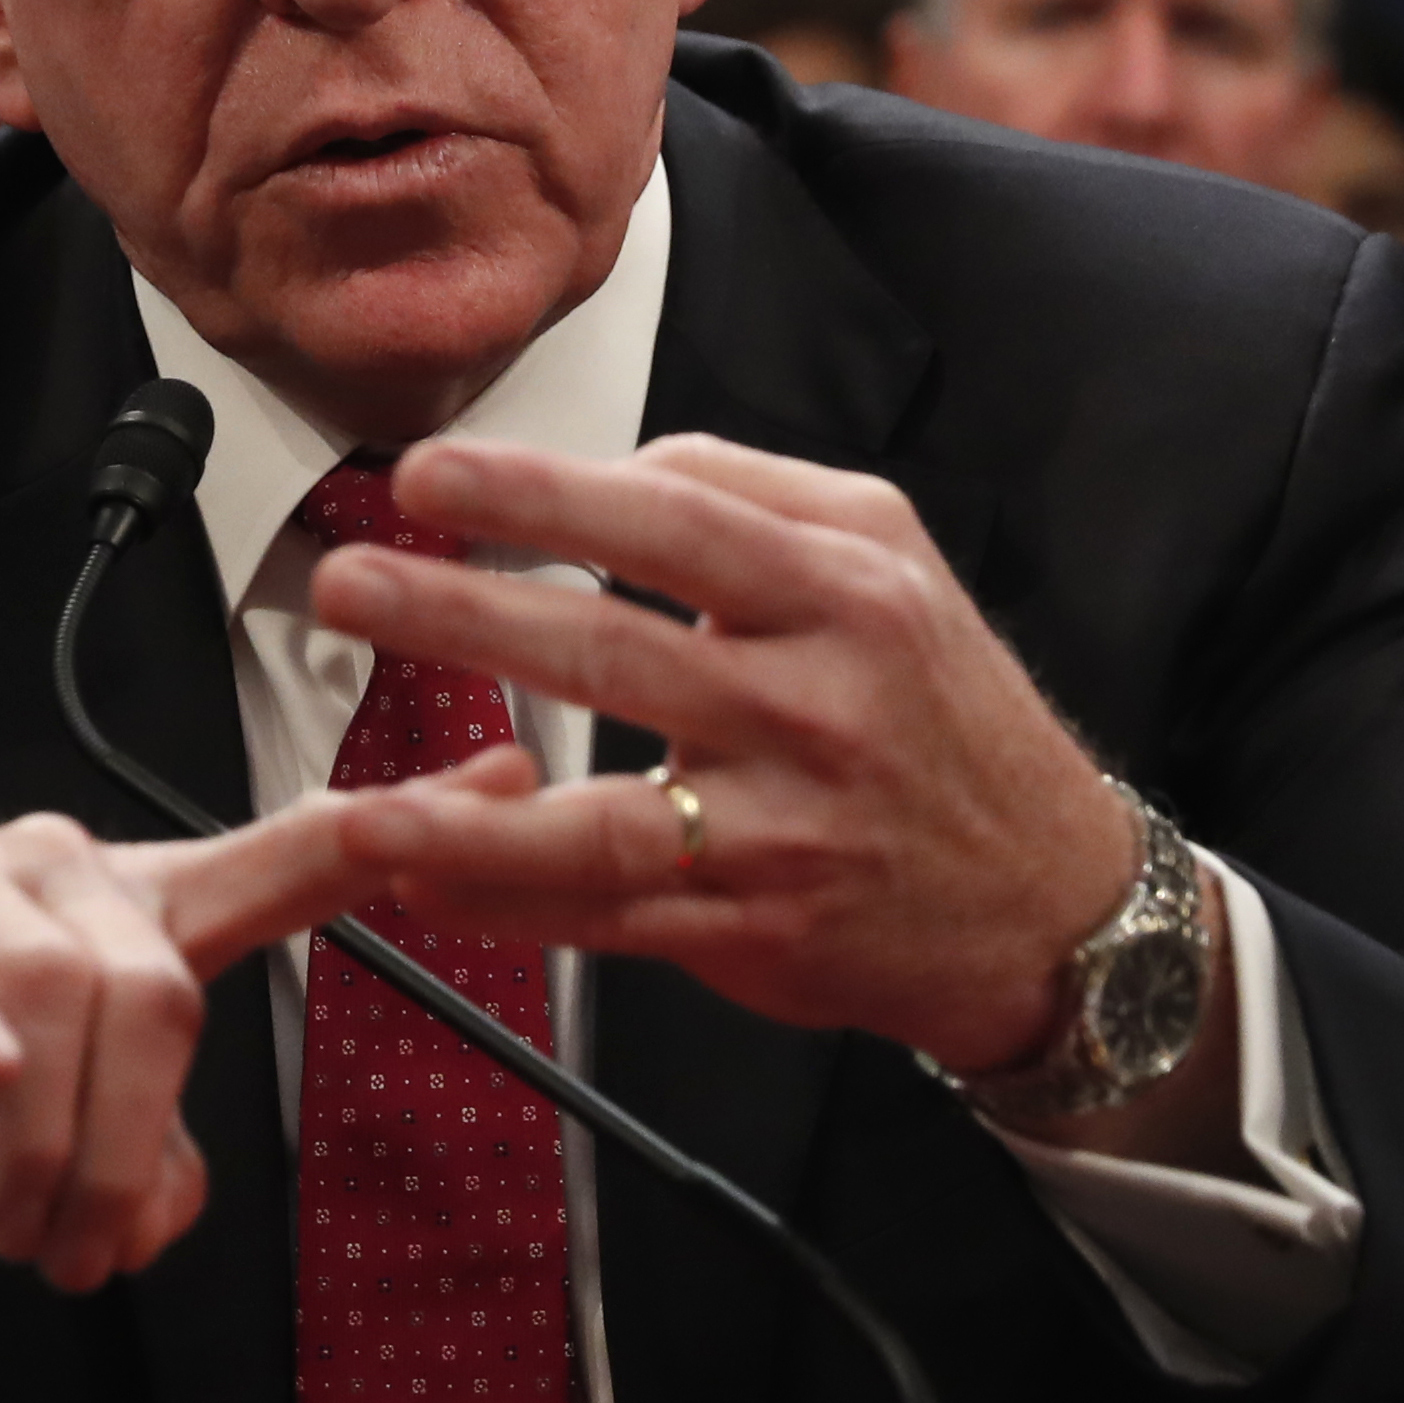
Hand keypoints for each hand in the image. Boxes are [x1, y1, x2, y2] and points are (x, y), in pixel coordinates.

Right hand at [0, 756, 527, 1289]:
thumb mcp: (70, 1120)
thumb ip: (148, 1164)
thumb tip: (152, 1228)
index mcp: (153, 909)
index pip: (295, 854)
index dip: (402, 825)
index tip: (514, 783)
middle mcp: (80, 876)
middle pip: (163, 997)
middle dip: (136, 1146)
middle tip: (83, 1256)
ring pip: (63, 998)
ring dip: (49, 1143)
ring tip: (18, 1232)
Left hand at [308, 433, 1135, 1076]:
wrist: (1053, 896)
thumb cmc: (946, 715)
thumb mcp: (893, 560)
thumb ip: (752, 494)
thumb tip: (613, 472)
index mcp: (843, 594)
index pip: (671, 524)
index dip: (541, 497)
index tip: (431, 476)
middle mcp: (817, 708)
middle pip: (612, 656)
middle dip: (462, 617)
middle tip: (349, 584)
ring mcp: (785, 831)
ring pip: (603, 821)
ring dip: (463, 822)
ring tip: (355, 806)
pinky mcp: (760, 930)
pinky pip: (613, 917)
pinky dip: (511, 904)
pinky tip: (421, 882)